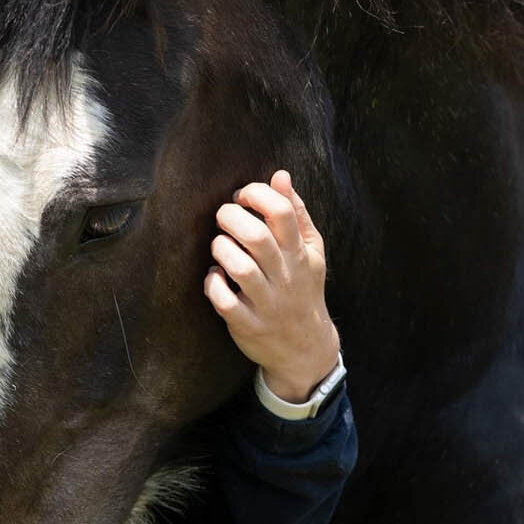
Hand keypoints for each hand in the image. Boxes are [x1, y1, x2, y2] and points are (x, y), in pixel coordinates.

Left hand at [203, 170, 341, 402]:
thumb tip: (280, 176)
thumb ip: (296, 212)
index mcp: (299, 253)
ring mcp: (267, 303)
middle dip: (231, 218)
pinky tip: (214, 276)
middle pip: (257, 238)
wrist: (306, 348)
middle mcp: (285, 277)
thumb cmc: (303, 288)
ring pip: (240, 269)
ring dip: (221, 250)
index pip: (282, 213)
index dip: (257, 195)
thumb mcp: (310, 250)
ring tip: (219, 246)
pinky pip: (225, 303)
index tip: (242, 197)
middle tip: (223, 217)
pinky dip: (213, 285)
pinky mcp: (248, 325)